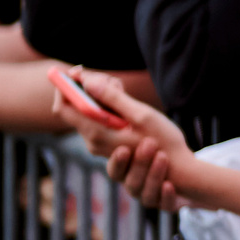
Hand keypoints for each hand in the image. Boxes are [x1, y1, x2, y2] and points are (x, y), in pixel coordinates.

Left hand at [61, 71, 190, 208]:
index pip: (63, 107)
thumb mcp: (141, 114)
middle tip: (115, 81)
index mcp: (97, 133)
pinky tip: (125, 101)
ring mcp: (98, 142)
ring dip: (100, 95)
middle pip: (75, 105)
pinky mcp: (105, 141)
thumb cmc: (163, 141)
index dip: (64, 86)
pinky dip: (106, 104)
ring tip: (124, 90)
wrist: (176, 168)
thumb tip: (87, 81)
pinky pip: (96, 117)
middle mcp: (92, 140)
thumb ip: (113, 97)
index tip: (79, 71)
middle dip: (89, 87)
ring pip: (87, 110)